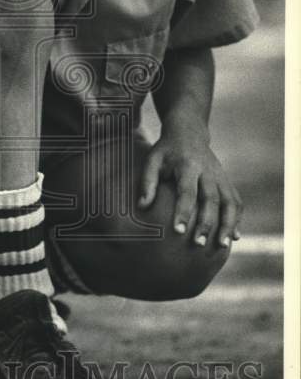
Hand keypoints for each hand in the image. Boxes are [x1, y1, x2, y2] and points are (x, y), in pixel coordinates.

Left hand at [138, 121, 242, 249]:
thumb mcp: (152, 160)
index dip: (183, 211)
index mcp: (188, 165)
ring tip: (222, 245)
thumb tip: (142, 206)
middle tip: (199, 244)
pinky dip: (237, 219)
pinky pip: (236, 201)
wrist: (189, 132)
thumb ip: (147, 182)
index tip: (178, 231)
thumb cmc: (166, 151)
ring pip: (230, 202)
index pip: (187, 191)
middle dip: (207, 223)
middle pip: (211, 199)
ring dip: (228, 224)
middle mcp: (208, 171)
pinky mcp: (227, 181)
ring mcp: (221, 176)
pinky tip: (234, 236)